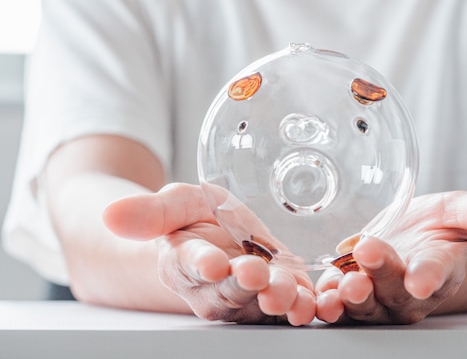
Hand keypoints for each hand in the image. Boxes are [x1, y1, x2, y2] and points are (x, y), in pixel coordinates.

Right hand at [103, 183, 315, 325]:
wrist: (224, 232)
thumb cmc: (196, 218)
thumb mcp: (176, 203)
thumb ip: (151, 211)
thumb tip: (111, 214)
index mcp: (184, 263)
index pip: (190, 266)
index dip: (201, 265)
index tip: (211, 262)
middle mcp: (216, 286)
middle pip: (228, 292)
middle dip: (242, 285)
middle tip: (255, 274)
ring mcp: (250, 293)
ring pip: (260, 304)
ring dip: (276, 300)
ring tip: (285, 291)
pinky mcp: (281, 291)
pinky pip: (292, 304)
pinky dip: (304, 305)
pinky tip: (314, 302)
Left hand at [315, 189, 466, 323]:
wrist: (412, 237)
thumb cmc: (440, 226)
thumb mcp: (462, 211)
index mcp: (440, 269)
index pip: (436, 275)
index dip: (429, 277)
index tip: (421, 279)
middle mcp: (408, 291)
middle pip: (395, 292)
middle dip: (382, 277)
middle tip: (370, 256)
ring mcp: (378, 295)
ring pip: (365, 305)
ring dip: (352, 297)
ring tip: (342, 284)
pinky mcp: (348, 289)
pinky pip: (337, 302)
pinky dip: (327, 301)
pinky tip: (318, 294)